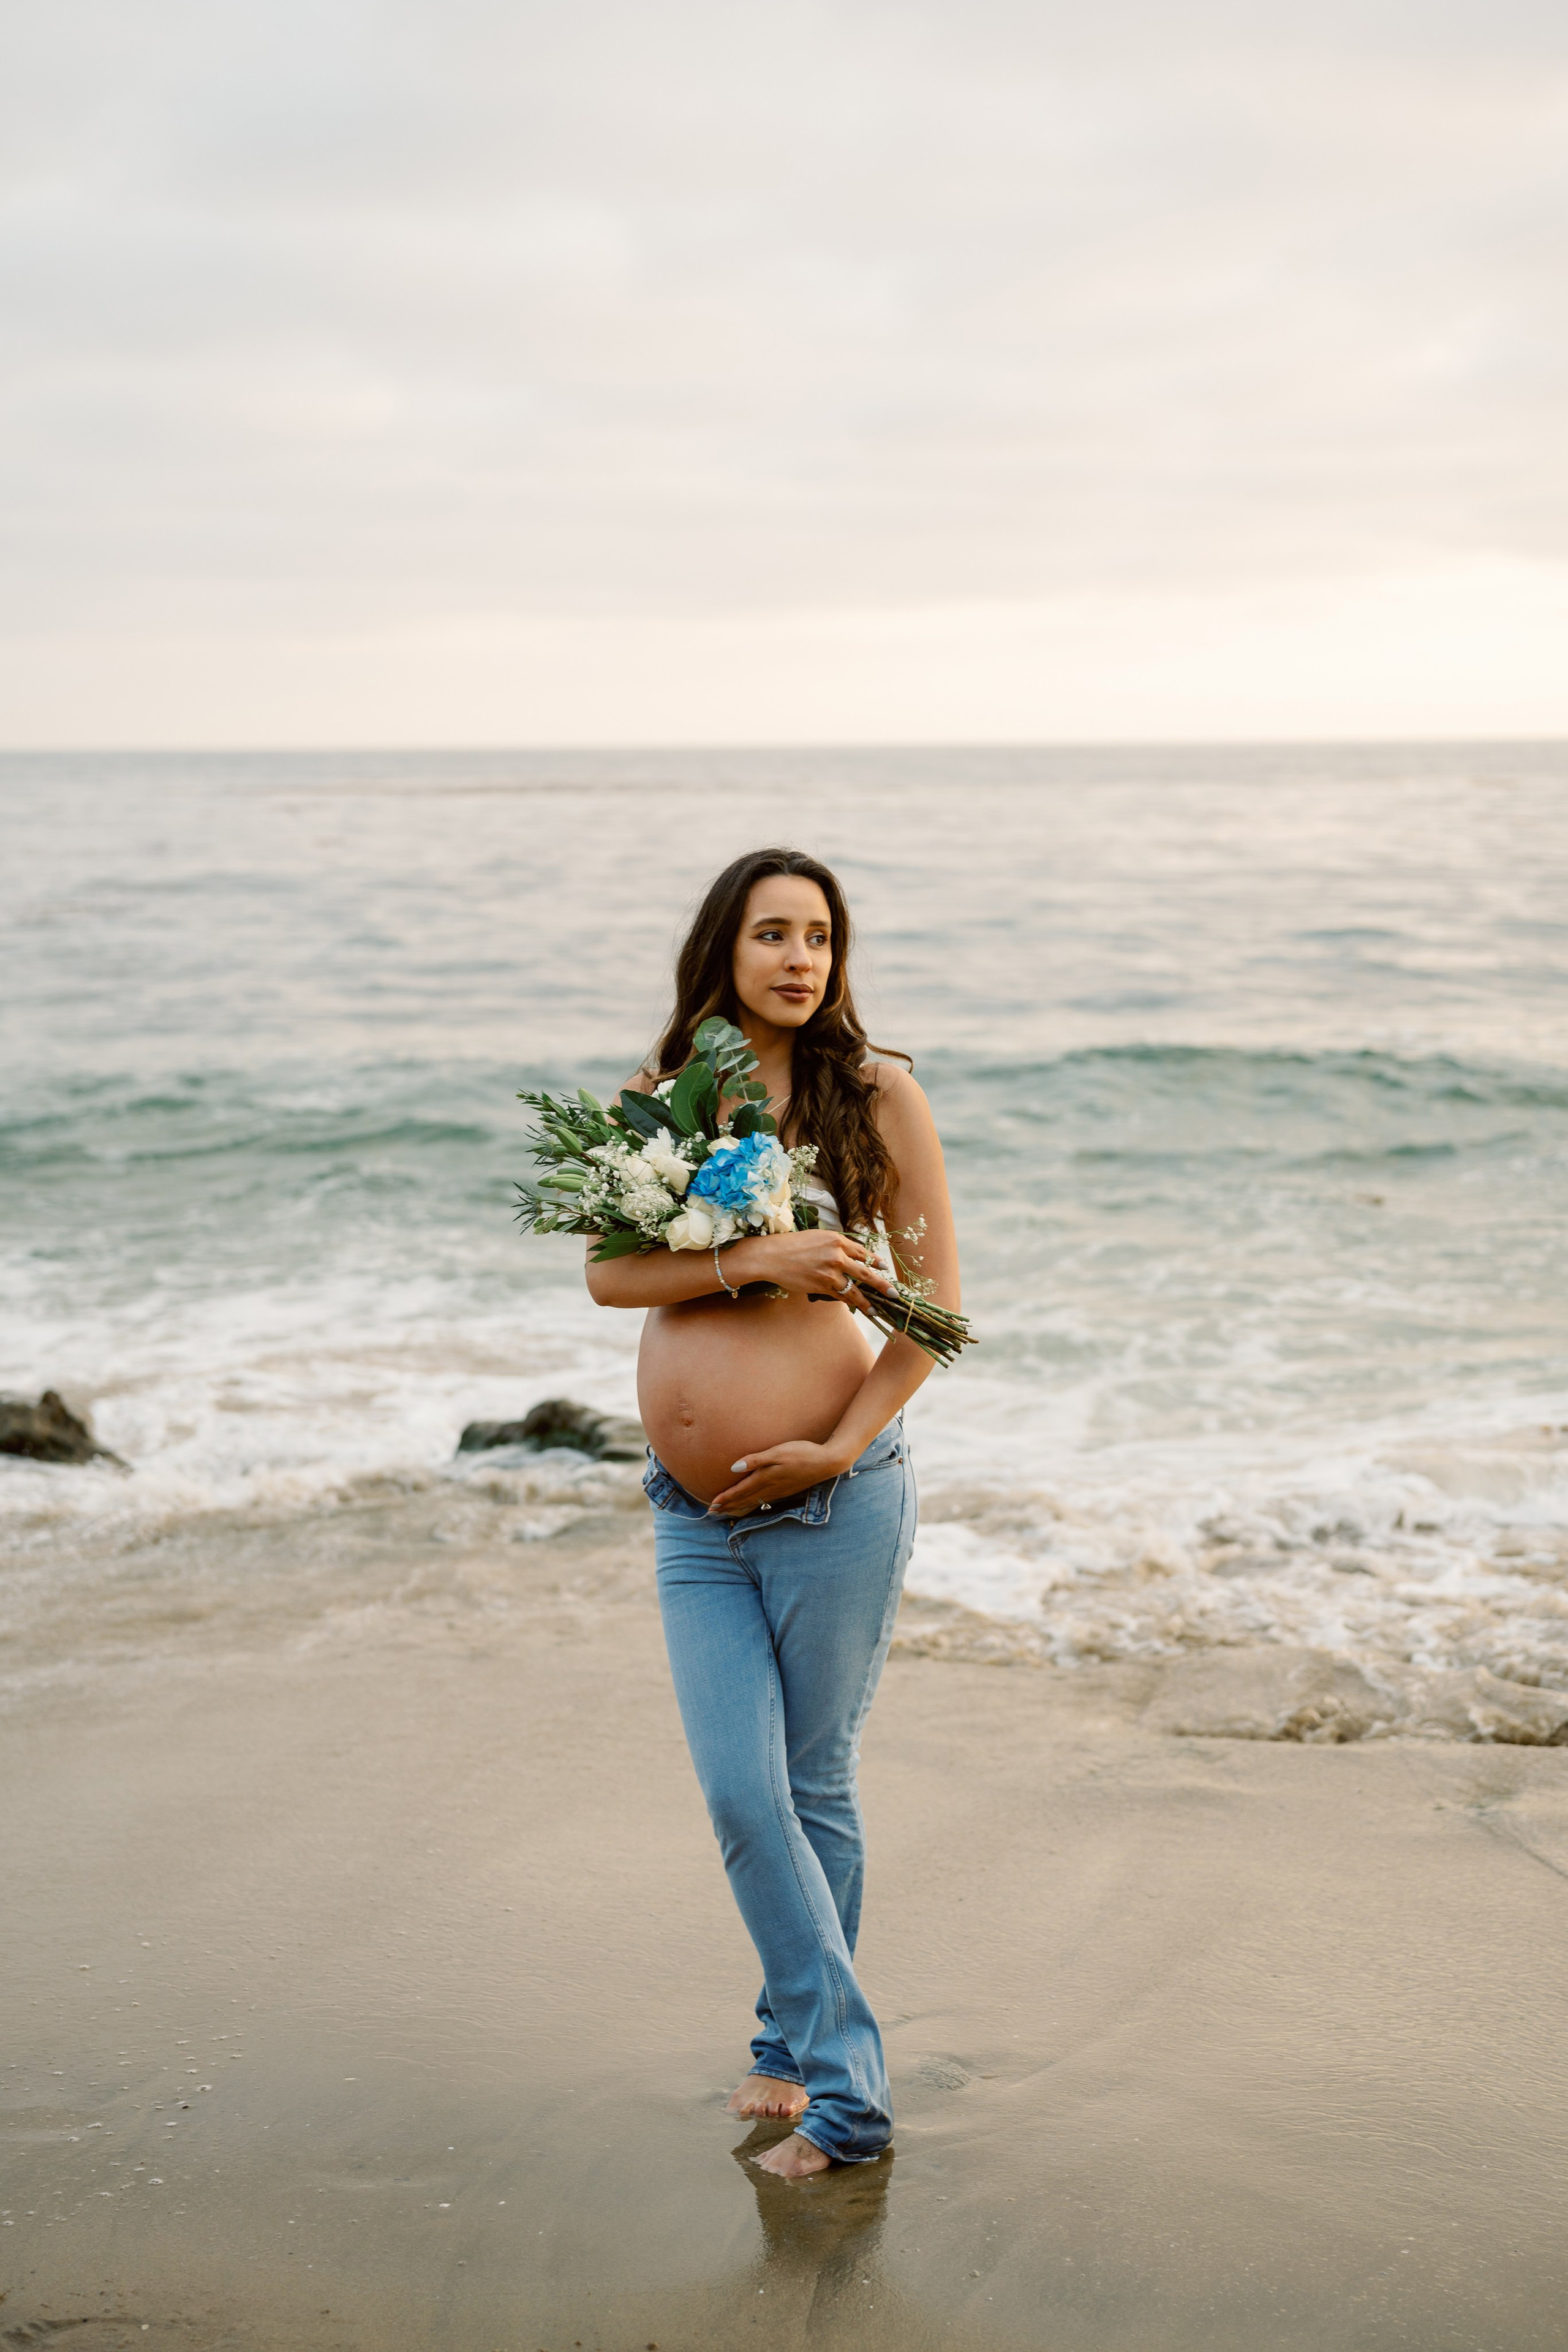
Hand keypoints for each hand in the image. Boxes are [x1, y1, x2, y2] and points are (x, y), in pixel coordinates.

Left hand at [708, 1439, 850, 1516]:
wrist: (827, 1462)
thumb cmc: (802, 1453)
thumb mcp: (777, 1452)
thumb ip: (755, 1460)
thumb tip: (733, 1468)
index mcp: (765, 1478)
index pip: (740, 1491)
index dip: (725, 1498)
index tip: (711, 1505)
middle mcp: (771, 1488)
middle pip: (745, 1500)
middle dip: (728, 1506)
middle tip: (712, 1513)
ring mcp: (779, 1491)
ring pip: (754, 1502)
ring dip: (738, 1507)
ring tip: (727, 1511)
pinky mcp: (786, 1490)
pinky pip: (764, 1501)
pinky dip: (752, 1504)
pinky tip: (752, 1503)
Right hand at [740, 1227, 895, 1304]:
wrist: (772, 1255)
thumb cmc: (793, 1244)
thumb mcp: (818, 1237)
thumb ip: (836, 1245)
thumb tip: (850, 1256)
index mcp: (837, 1240)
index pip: (862, 1252)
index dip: (875, 1261)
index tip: (884, 1267)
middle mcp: (837, 1256)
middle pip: (866, 1272)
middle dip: (882, 1284)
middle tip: (894, 1293)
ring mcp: (830, 1273)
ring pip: (855, 1289)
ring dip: (868, 1301)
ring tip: (877, 1309)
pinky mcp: (822, 1286)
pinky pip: (840, 1296)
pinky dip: (849, 1302)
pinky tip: (857, 1307)